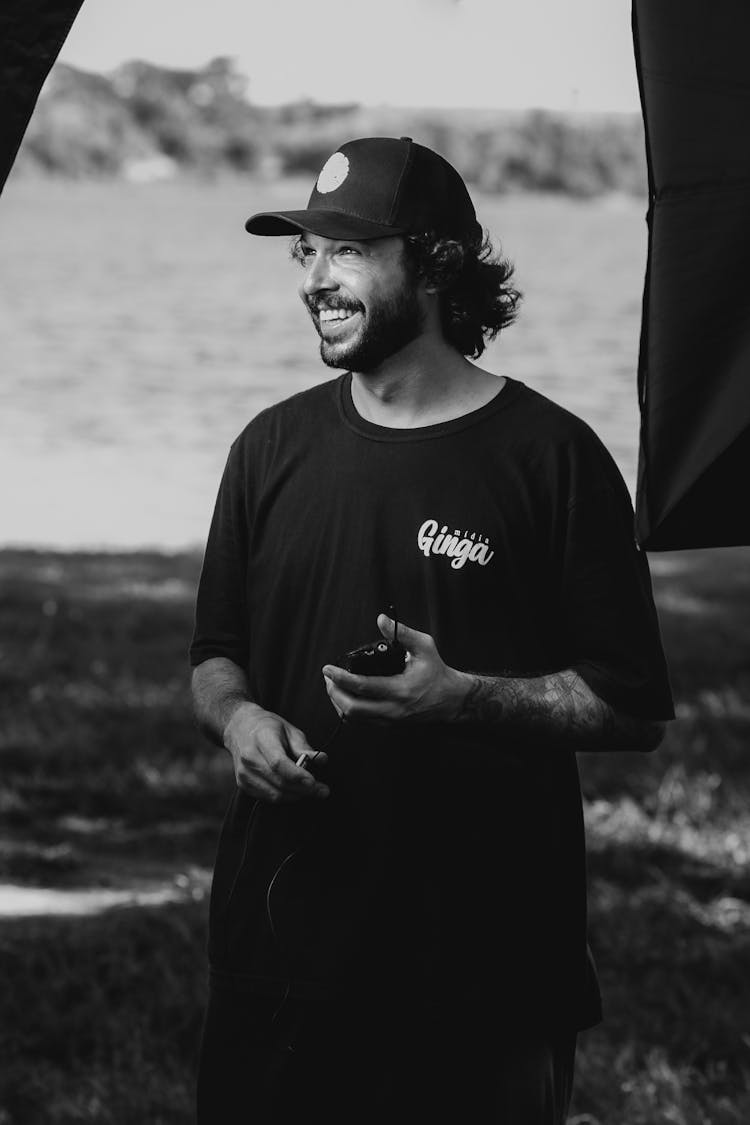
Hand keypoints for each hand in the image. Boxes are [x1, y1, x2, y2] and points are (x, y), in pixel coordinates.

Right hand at [223, 702, 329, 802]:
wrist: (239, 727)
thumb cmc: (267, 726)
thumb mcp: (289, 729)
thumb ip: (304, 746)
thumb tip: (322, 760)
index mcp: (261, 739)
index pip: (278, 763)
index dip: (297, 775)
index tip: (314, 782)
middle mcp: (250, 758)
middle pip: (278, 781)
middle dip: (303, 790)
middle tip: (323, 791)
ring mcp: (244, 773)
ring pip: (274, 794)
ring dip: (296, 796)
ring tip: (312, 791)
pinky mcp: (243, 784)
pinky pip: (267, 798)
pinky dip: (285, 797)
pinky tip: (296, 792)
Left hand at [322, 615, 469, 724]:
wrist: (451, 700)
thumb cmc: (437, 672)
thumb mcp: (424, 647)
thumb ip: (402, 632)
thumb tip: (381, 620)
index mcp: (400, 690)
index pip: (362, 687)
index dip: (340, 678)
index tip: (327, 669)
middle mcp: (393, 709)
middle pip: (351, 709)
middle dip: (334, 693)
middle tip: (328, 678)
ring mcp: (390, 720)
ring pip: (353, 719)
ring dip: (338, 703)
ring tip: (334, 686)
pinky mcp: (388, 725)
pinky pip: (361, 722)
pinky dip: (348, 710)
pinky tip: (346, 696)